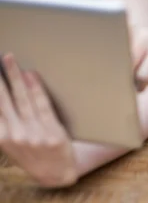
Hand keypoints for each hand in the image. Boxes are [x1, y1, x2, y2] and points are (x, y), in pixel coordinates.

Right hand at [0, 54, 78, 187]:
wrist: (58, 172)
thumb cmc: (32, 153)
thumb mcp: (12, 144)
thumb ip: (3, 124)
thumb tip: (1, 97)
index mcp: (3, 139)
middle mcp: (16, 135)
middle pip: (4, 100)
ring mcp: (34, 133)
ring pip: (22, 98)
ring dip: (14, 75)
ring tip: (9, 59)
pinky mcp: (51, 130)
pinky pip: (42, 103)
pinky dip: (35, 86)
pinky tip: (30, 73)